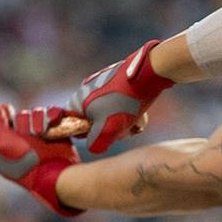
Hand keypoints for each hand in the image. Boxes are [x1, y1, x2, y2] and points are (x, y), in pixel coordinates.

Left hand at [0, 99, 81, 216]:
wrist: (53, 174)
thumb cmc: (25, 162)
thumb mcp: (3, 142)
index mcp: (7, 145)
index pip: (3, 122)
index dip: (5, 114)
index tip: (6, 108)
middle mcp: (23, 141)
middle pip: (20, 115)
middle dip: (23, 121)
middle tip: (27, 135)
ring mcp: (41, 137)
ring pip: (37, 113)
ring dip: (39, 120)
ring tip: (41, 134)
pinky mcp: (57, 133)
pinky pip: (54, 114)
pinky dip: (54, 115)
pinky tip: (53, 122)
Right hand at [72, 41, 173, 155]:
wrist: (147, 74)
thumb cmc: (125, 102)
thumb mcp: (108, 129)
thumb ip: (96, 143)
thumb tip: (93, 148)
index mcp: (78, 101)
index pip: (74, 124)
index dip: (88, 135)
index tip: (104, 135)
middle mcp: (86, 90)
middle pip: (94, 120)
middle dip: (111, 128)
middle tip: (125, 128)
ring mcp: (102, 83)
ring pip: (110, 112)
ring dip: (123, 120)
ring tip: (136, 119)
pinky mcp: (117, 80)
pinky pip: (120, 102)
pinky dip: (129, 109)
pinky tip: (140, 110)